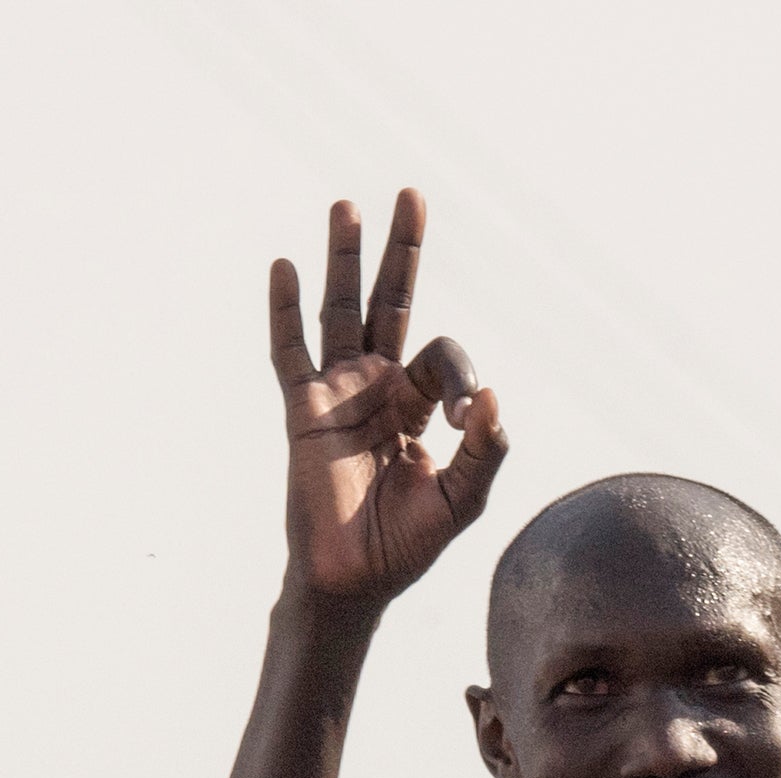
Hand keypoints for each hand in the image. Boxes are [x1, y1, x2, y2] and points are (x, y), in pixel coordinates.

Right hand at [269, 189, 509, 602]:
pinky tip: (286, 267)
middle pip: (391, 302)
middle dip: (402, 252)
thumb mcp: (463, 498)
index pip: (444, 358)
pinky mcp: (303, 411)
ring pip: (341, 312)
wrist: (354, 580)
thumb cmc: (407, 544)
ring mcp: (339, 395)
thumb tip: (494, 399)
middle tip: (412, 195)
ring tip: (347, 205)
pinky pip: (290, 352)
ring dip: (344, 260)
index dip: (460, 375)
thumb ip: (484, 451)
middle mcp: (380, 388)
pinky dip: (286, 311)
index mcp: (421, 405)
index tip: (468, 414)